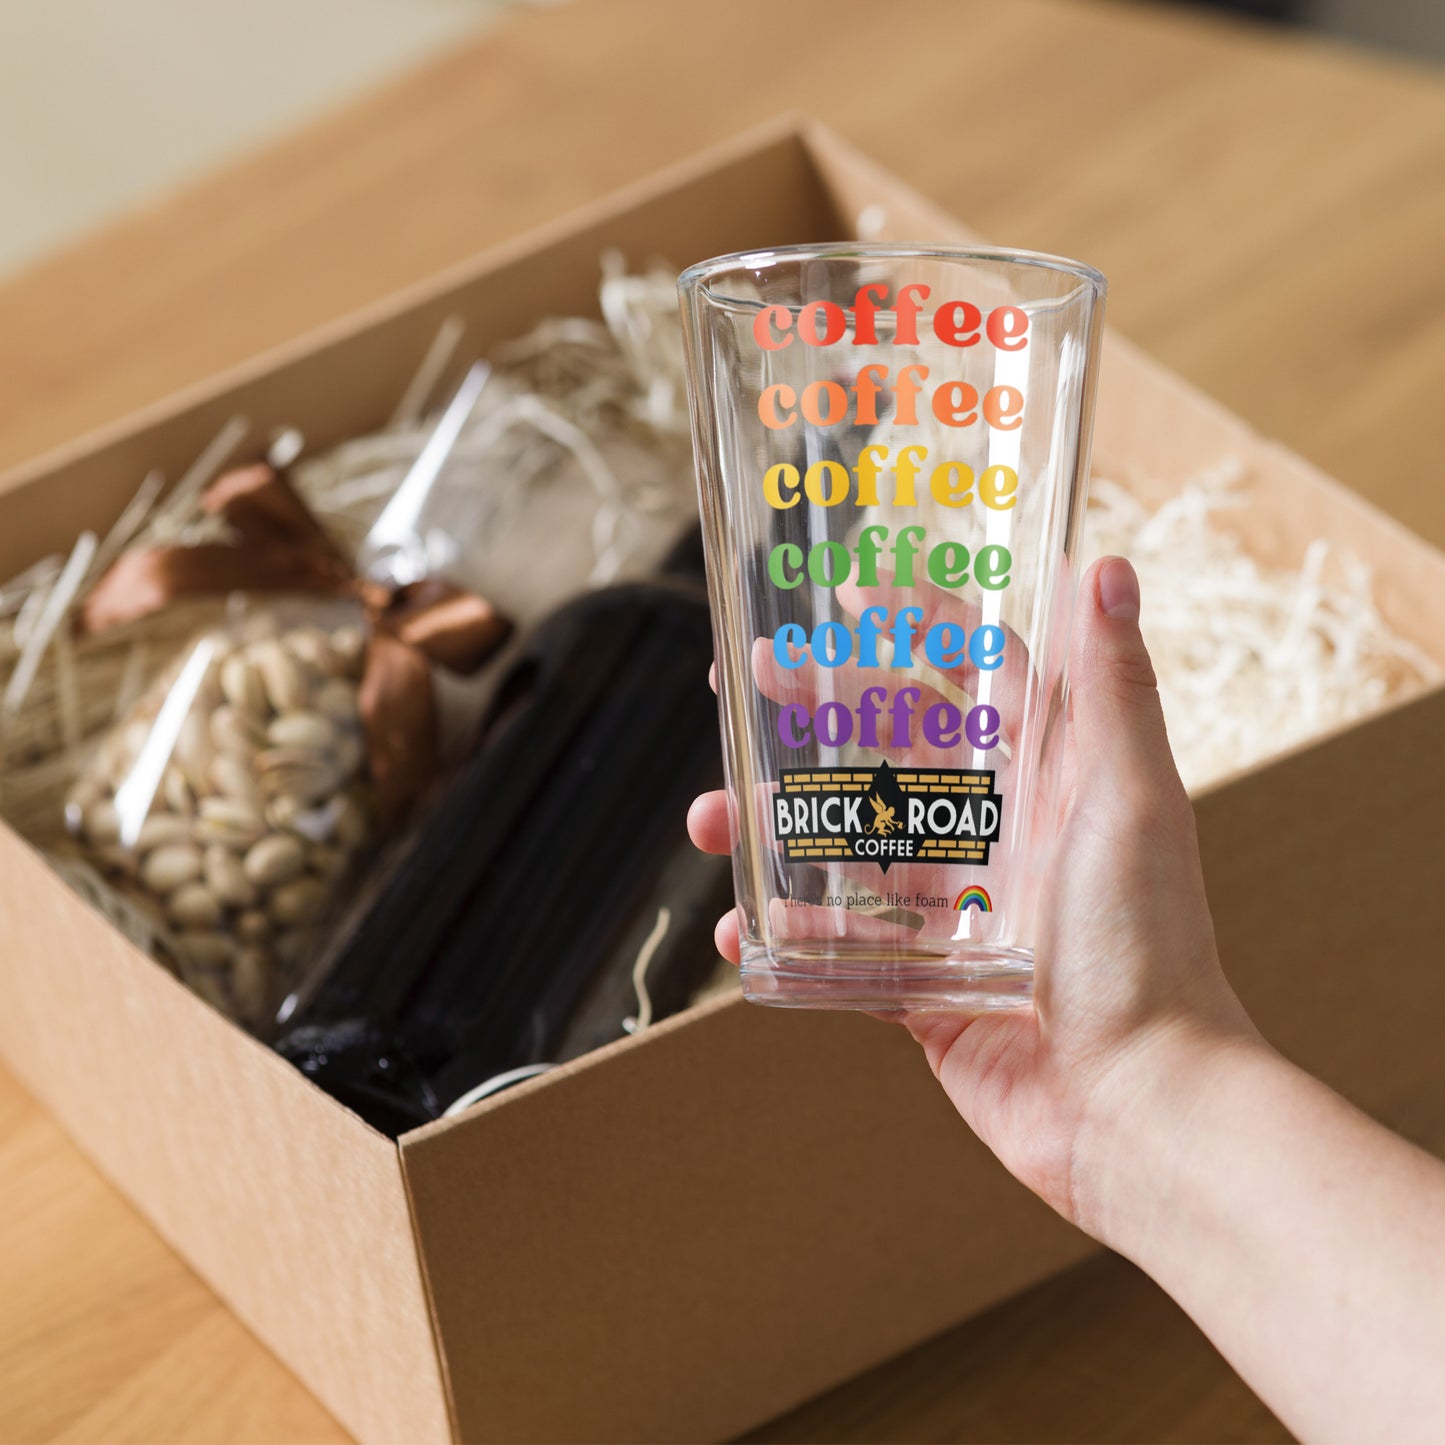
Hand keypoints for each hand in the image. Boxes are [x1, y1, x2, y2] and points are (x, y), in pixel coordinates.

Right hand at [688, 556, 1258, 1234]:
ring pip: (849, 852)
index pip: (976, 683)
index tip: (851, 595)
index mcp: (1049, 787)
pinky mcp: (927, 988)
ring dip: (778, 828)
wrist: (1137, 1106)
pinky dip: (789, 937)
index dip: (916, 631)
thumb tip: (1104, 565)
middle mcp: (1001, 840)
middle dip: (817, 713)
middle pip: (892, 755)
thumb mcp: (1132, 800)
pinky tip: (739, 929)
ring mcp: (957, 916)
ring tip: (711, 817)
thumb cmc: (1148, 946)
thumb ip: (1115, 688)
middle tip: (746, 678)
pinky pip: (842, 952)